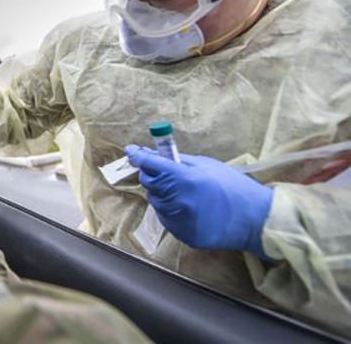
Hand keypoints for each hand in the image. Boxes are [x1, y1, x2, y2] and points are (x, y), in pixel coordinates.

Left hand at [125, 145, 272, 258]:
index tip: (131, 151)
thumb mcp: (207, 165)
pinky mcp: (181, 234)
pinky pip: (165, 218)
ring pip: (156, 201)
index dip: (138, 157)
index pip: (151, 165)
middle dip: (153, 175)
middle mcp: (177, 200)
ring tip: (185, 192)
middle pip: (149, 183)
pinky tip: (189, 207)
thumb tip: (157, 155)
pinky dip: (170, 209)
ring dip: (162, 193)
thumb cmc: (234, 187)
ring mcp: (177, 219)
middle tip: (166, 172)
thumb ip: (179, 161)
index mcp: (184, 178)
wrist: (255, 219)